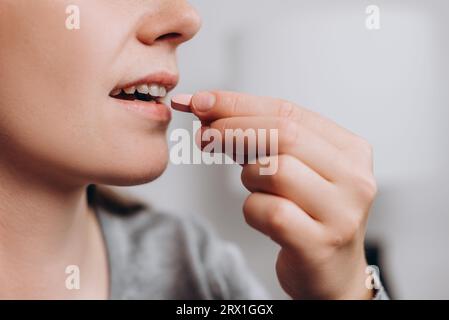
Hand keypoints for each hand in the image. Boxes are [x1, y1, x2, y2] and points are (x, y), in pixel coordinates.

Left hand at [172, 91, 376, 299]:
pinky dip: (252, 210)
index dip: (238, 104)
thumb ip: (262, 140)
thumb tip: (210, 112)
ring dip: (249, 177)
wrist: (333, 273)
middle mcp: (354, 177)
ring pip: (273, 171)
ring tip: (257, 190)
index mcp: (350, 150)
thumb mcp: (294, 168)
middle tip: (205, 137)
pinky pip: (268, 211)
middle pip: (282, 135)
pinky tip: (263, 217)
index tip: (201, 102)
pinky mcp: (319, 243)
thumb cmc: (308, 215)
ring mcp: (340, 212)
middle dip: (234, 130)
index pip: (288, 112)